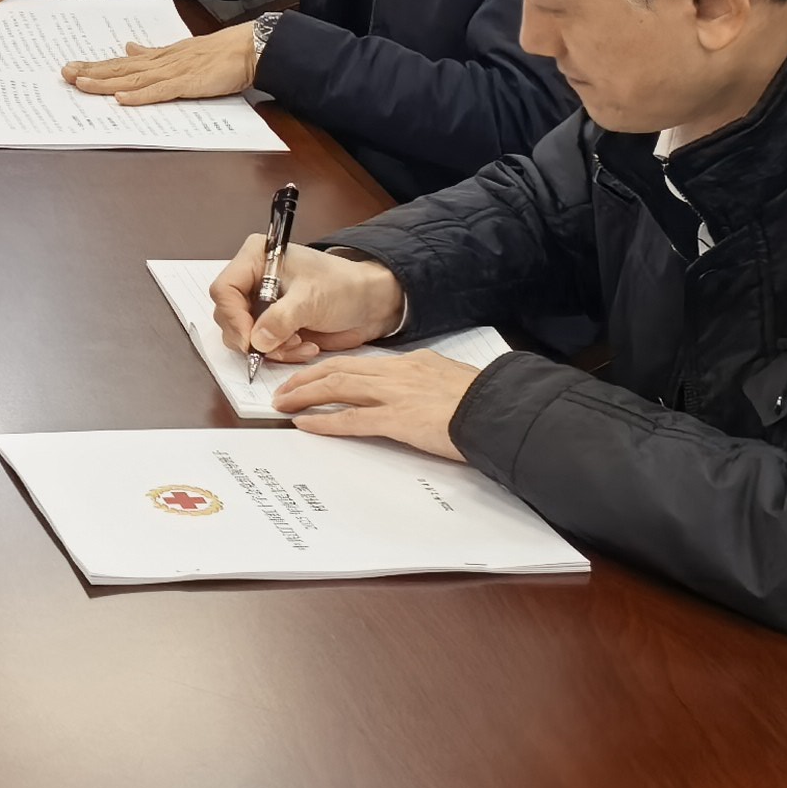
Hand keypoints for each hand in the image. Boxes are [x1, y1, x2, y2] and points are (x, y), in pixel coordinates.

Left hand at [69, 24, 257, 102]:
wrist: (249, 48)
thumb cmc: (219, 52)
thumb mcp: (180, 50)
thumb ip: (152, 53)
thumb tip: (128, 47)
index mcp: (159, 56)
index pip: (121, 62)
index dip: (96, 66)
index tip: (72, 68)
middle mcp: (161, 62)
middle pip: (121, 69)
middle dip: (91, 71)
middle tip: (64, 74)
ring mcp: (174, 72)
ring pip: (134, 79)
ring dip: (107, 82)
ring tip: (82, 84)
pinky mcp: (189, 84)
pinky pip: (161, 92)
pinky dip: (141, 96)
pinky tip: (122, 99)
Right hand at [205, 237, 405, 367]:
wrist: (369, 304)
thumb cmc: (344, 286)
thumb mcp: (312, 299)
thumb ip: (281, 318)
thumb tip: (256, 341)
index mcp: (256, 259)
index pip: (225, 290)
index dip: (233, 317)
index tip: (250, 340)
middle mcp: (252, 281)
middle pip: (228, 316)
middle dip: (254, 337)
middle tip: (282, 344)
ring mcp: (260, 305)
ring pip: (243, 337)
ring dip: (272, 348)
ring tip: (300, 343)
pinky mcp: (271, 326)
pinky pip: (261, 348)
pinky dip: (281, 353)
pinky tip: (306, 346)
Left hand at [268, 348, 479, 462]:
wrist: (503, 409)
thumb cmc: (488, 401)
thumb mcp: (453, 382)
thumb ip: (430, 385)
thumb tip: (418, 395)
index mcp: (413, 363)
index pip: (362, 363)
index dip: (332, 369)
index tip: (314, 376)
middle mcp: (399, 373)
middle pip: (340, 369)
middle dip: (307, 377)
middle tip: (284, 387)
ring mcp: (396, 394)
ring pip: (337, 387)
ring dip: (305, 394)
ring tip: (283, 403)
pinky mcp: (398, 419)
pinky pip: (351, 419)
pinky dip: (324, 420)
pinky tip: (304, 424)